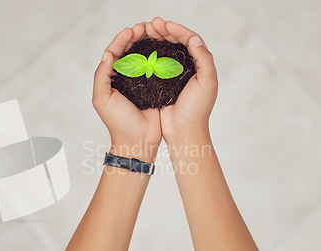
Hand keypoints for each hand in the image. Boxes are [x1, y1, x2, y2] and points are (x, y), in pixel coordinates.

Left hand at [92, 23, 162, 161]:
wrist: (138, 140)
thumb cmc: (118, 122)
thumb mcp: (102, 98)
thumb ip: (102, 75)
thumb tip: (107, 54)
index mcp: (110, 79)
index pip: (114, 53)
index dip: (121, 40)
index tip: (131, 30)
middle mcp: (124, 78)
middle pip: (128, 52)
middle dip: (135, 37)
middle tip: (144, 27)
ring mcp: (140, 82)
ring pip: (142, 57)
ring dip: (147, 43)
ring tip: (153, 32)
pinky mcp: (154, 87)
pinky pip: (156, 67)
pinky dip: (159, 56)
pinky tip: (164, 47)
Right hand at [149, 17, 218, 143]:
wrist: (183, 131)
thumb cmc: (197, 110)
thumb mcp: (207, 82)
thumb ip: (204, 59)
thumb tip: (194, 38)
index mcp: (200, 65)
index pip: (190, 40)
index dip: (177, 30)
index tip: (164, 25)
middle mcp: (187, 68)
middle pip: (175, 43)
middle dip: (163, 31)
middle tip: (150, 24)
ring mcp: (173, 75)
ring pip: (164, 51)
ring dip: (154, 39)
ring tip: (143, 32)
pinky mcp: (160, 83)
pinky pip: (153, 63)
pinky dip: (147, 54)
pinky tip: (138, 49)